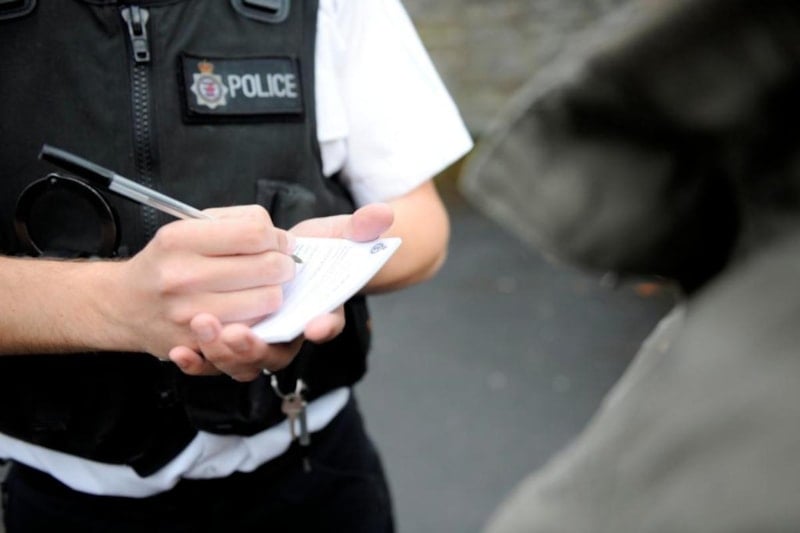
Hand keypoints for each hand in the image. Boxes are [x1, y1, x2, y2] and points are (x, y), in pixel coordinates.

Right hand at [113, 205, 294, 362]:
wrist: (125, 305)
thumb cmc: (167, 262)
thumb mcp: (188, 228)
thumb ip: (236, 224)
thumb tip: (283, 239)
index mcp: (179, 240)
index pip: (255, 232)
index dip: (277, 237)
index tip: (278, 242)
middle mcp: (182, 276)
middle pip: (269, 266)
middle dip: (284, 264)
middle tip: (279, 265)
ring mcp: (190, 314)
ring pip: (269, 300)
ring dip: (275, 291)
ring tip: (264, 286)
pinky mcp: (199, 342)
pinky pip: (254, 327)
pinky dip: (260, 316)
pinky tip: (250, 307)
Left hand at [169, 203, 393, 380]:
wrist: (269, 263)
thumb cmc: (302, 251)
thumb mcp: (331, 235)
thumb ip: (357, 228)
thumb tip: (383, 214)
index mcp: (318, 310)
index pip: (326, 323)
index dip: (324, 325)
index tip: (315, 325)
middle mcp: (287, 333)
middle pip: (277, 353)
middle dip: (257, 347)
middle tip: (239, 333)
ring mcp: (256, 342)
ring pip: (242, 363)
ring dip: (222, 352)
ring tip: (204, 327)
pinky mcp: (226, 348)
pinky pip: (211, 366)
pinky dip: (196, 364)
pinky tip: (180, 354)